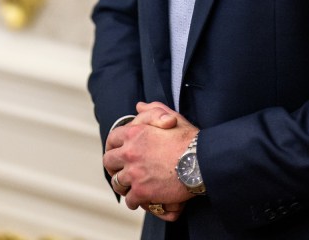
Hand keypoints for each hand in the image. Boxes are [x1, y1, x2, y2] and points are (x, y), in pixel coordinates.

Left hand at [103, 102, 195, 218]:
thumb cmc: (187, 139)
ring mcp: (134, 173)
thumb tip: (139, 106)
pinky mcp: (142, 191)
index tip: (116, 152)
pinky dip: (134, 201)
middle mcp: (129, 153)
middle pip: (109, 161)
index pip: (112, 139)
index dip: (112, 146)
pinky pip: (130, 200)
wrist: (200, 161)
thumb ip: (152, 110)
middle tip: (120, 171)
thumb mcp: (170, 116)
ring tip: (129, 187)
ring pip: (117, 182)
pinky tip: (140, 200)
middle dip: (113, 166)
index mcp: (133, 133)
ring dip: (123, 185)